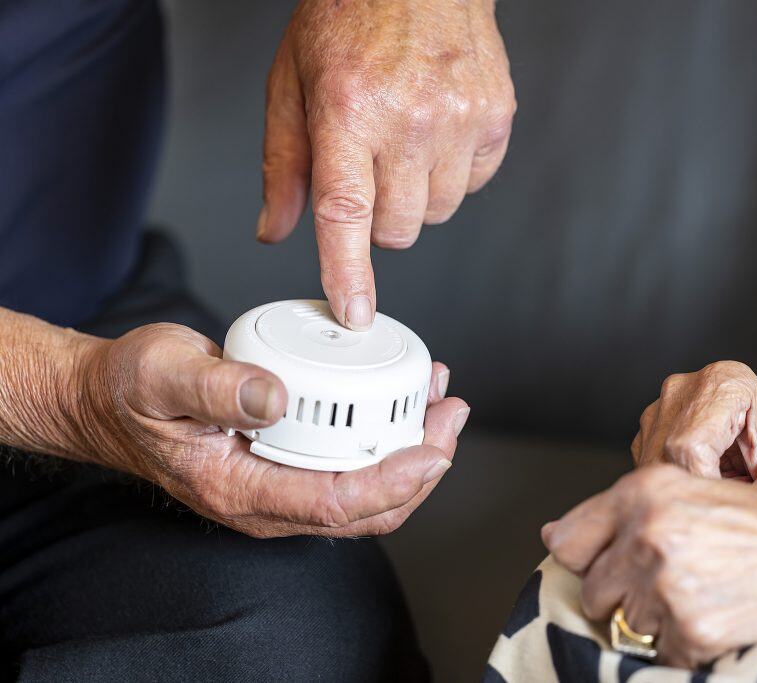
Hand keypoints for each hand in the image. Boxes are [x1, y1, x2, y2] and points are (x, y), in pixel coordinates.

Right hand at [78, 323, 468, 537]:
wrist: (111, 400)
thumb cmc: (131, 391)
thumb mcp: (163, 374)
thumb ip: (214, 387)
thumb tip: (275, 397)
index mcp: (240, 489)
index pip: (336, 503)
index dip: (394, 480)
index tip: (433, 449)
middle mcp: (268, 499)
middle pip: (368, 508)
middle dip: (422, 465)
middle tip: (450, 413)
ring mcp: (281, 485)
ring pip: (367, 490)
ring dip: (412, 449)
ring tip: (439, 399)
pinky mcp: (290, 464)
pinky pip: (352, 465)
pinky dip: (387, 434)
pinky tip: (403, 398)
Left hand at [258, 0, 515, 328]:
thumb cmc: (348, 18)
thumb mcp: (291, 82)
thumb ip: (284, 164)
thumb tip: (276, 230)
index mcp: (348, 110)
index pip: (347, 212)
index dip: (349, 271)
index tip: (355, 313)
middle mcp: (410, 118)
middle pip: (397, 227)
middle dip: (378, 218)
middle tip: (369, 170)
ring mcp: (460, 119)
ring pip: (437, 213)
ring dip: (416, 197)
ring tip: (404, 142)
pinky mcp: (495, 117)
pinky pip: (474, 185)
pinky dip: (452, 174)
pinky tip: (437, 133)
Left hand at [542, 465, 756, 666]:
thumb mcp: (687, 489)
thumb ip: (616, 510)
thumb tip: (550, 538)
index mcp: (644, 490)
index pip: (569, 540)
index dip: (589, 559)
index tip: (611, 565)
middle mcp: (648, 533)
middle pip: (593, 590)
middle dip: (624, 594)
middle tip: (675, 580)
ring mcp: (668, 584)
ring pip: (626, 624)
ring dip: (656, 620)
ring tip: (703, 593)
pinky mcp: (691, 629)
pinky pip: (660, 652)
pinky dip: (684, 644)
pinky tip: (718, 614)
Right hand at [631, 361, 756, 500]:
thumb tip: (727, 529)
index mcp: (727, 382)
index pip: (688, 447)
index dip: (703, 489)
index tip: (729, 511)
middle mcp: (687, 386)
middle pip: (663, 455)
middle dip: (691, 494)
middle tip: (726, 513)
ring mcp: (665, 404)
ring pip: (650, 464)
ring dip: (680, 492)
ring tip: (721, 499)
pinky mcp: (653, 426)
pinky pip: (648, 467)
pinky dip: (673, 487)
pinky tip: (705, 490)